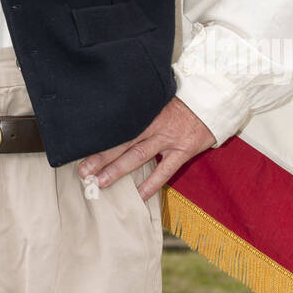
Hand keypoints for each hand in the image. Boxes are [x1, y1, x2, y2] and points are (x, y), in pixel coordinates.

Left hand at [77, 97, 215, 200]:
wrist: (212, 100)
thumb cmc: (182, 99)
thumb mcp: (157, 97)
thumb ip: (139, 107)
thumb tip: (115, 114)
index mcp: (144, 110)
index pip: (117, 125)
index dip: (99, 137)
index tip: (80, 145)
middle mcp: (153, 124)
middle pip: (122, 141)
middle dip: (101, 157)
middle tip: (83, 171)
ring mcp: (168, 138)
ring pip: (138, 155)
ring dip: (118, 170)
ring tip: (101, 182)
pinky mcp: (183, 150)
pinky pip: (165, 171)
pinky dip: (151, 184)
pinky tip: (138, 195)